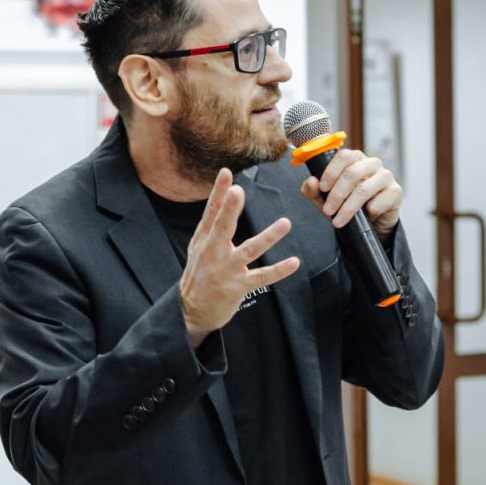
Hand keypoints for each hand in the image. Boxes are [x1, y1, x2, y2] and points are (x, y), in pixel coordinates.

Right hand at [180, 169, 299, 346]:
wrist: (192, 310)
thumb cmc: (199, 274)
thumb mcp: (200, 247)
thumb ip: (214, 223)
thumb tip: (229, 194)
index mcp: (203, 240)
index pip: (211, 213)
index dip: (218, 193)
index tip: (226, 173)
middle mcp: (213, 253)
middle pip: (222, 228)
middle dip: (229, 209)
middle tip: (239, 191)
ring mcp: (225, 271)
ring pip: (249, 251)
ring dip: (268, 237)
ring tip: (285, 224)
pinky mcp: (238, 288)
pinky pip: (262, 277)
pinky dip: (278, 271)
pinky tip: (294, 262)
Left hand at [299, 148, 401, 242]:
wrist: (372, 222)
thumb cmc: (348, 204)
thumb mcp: (326, 199)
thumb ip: (314, 191)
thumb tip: (310, 182)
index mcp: (355, 159)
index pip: (343, 156)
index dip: (331, 171)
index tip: (322, 188)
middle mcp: (372, 164)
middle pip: (352, 172)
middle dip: (337, 194)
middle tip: (327, 211)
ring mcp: (385, 176)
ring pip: (365, 189)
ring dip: (349, 207)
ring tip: (338, 221)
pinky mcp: (396, 191)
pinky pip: (381, 201)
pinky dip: (370, 211)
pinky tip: (366, 217)